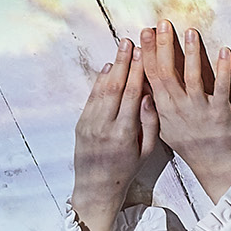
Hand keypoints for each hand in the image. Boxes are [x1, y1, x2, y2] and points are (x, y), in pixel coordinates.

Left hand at [71, 38, 157, 230]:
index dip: (137, 73)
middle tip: (130, 42)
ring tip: (121, 49)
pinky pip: (92, 97)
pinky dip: (100, 81)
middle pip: (115, 87)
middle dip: (124, 63)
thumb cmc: (128, 171)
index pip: (131, 95)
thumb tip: (149, 96)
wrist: (97, 187)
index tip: (143, 55)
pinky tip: (108, 68)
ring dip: (112, 67)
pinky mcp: (81, 123)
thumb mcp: (147, 152)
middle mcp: (104, 126)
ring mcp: (90, 124)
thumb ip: (150, 124)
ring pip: (102, 89)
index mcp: (124, 134)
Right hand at [142, 19, 230, 202]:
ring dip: (191, 53)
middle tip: (163, 24)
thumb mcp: (164, 127)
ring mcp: (198, 109)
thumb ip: (154, 105)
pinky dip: (223, 69)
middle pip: (167, 71)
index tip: (144, 32)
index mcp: (162, 108)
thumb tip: (144, 83)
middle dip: (164, 46)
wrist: (214, 167)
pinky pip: (220, 87)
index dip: (147, 53)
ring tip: (190, 31)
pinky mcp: (219, 112)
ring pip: (192, 76)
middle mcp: (178, 107)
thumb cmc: (189, 146)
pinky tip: (224, 51)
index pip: (151, 75)